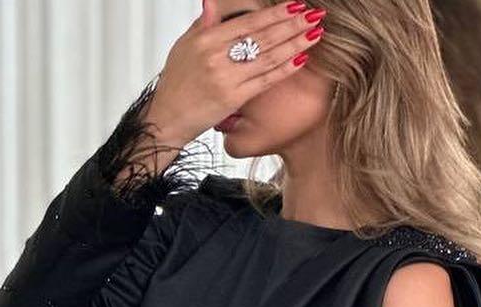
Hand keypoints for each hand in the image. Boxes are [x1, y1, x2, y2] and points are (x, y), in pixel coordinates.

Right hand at [145, 0, 324, 145]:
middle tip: (314, 15)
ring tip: (315, 33)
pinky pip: (264, 80)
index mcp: (206, 40)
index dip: (275, 13)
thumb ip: (203, 24)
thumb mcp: (183, 47)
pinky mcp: (232, 99)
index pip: (248, 21)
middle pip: (263, 36)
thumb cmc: (174, 85)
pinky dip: (285, 69)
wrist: (165, 120)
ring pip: (268, 56)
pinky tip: (301, 59)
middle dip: (292, 24)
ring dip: (295, 43)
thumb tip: (212, 1)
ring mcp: (225, 78)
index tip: (296, 6)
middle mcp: (216, 57)